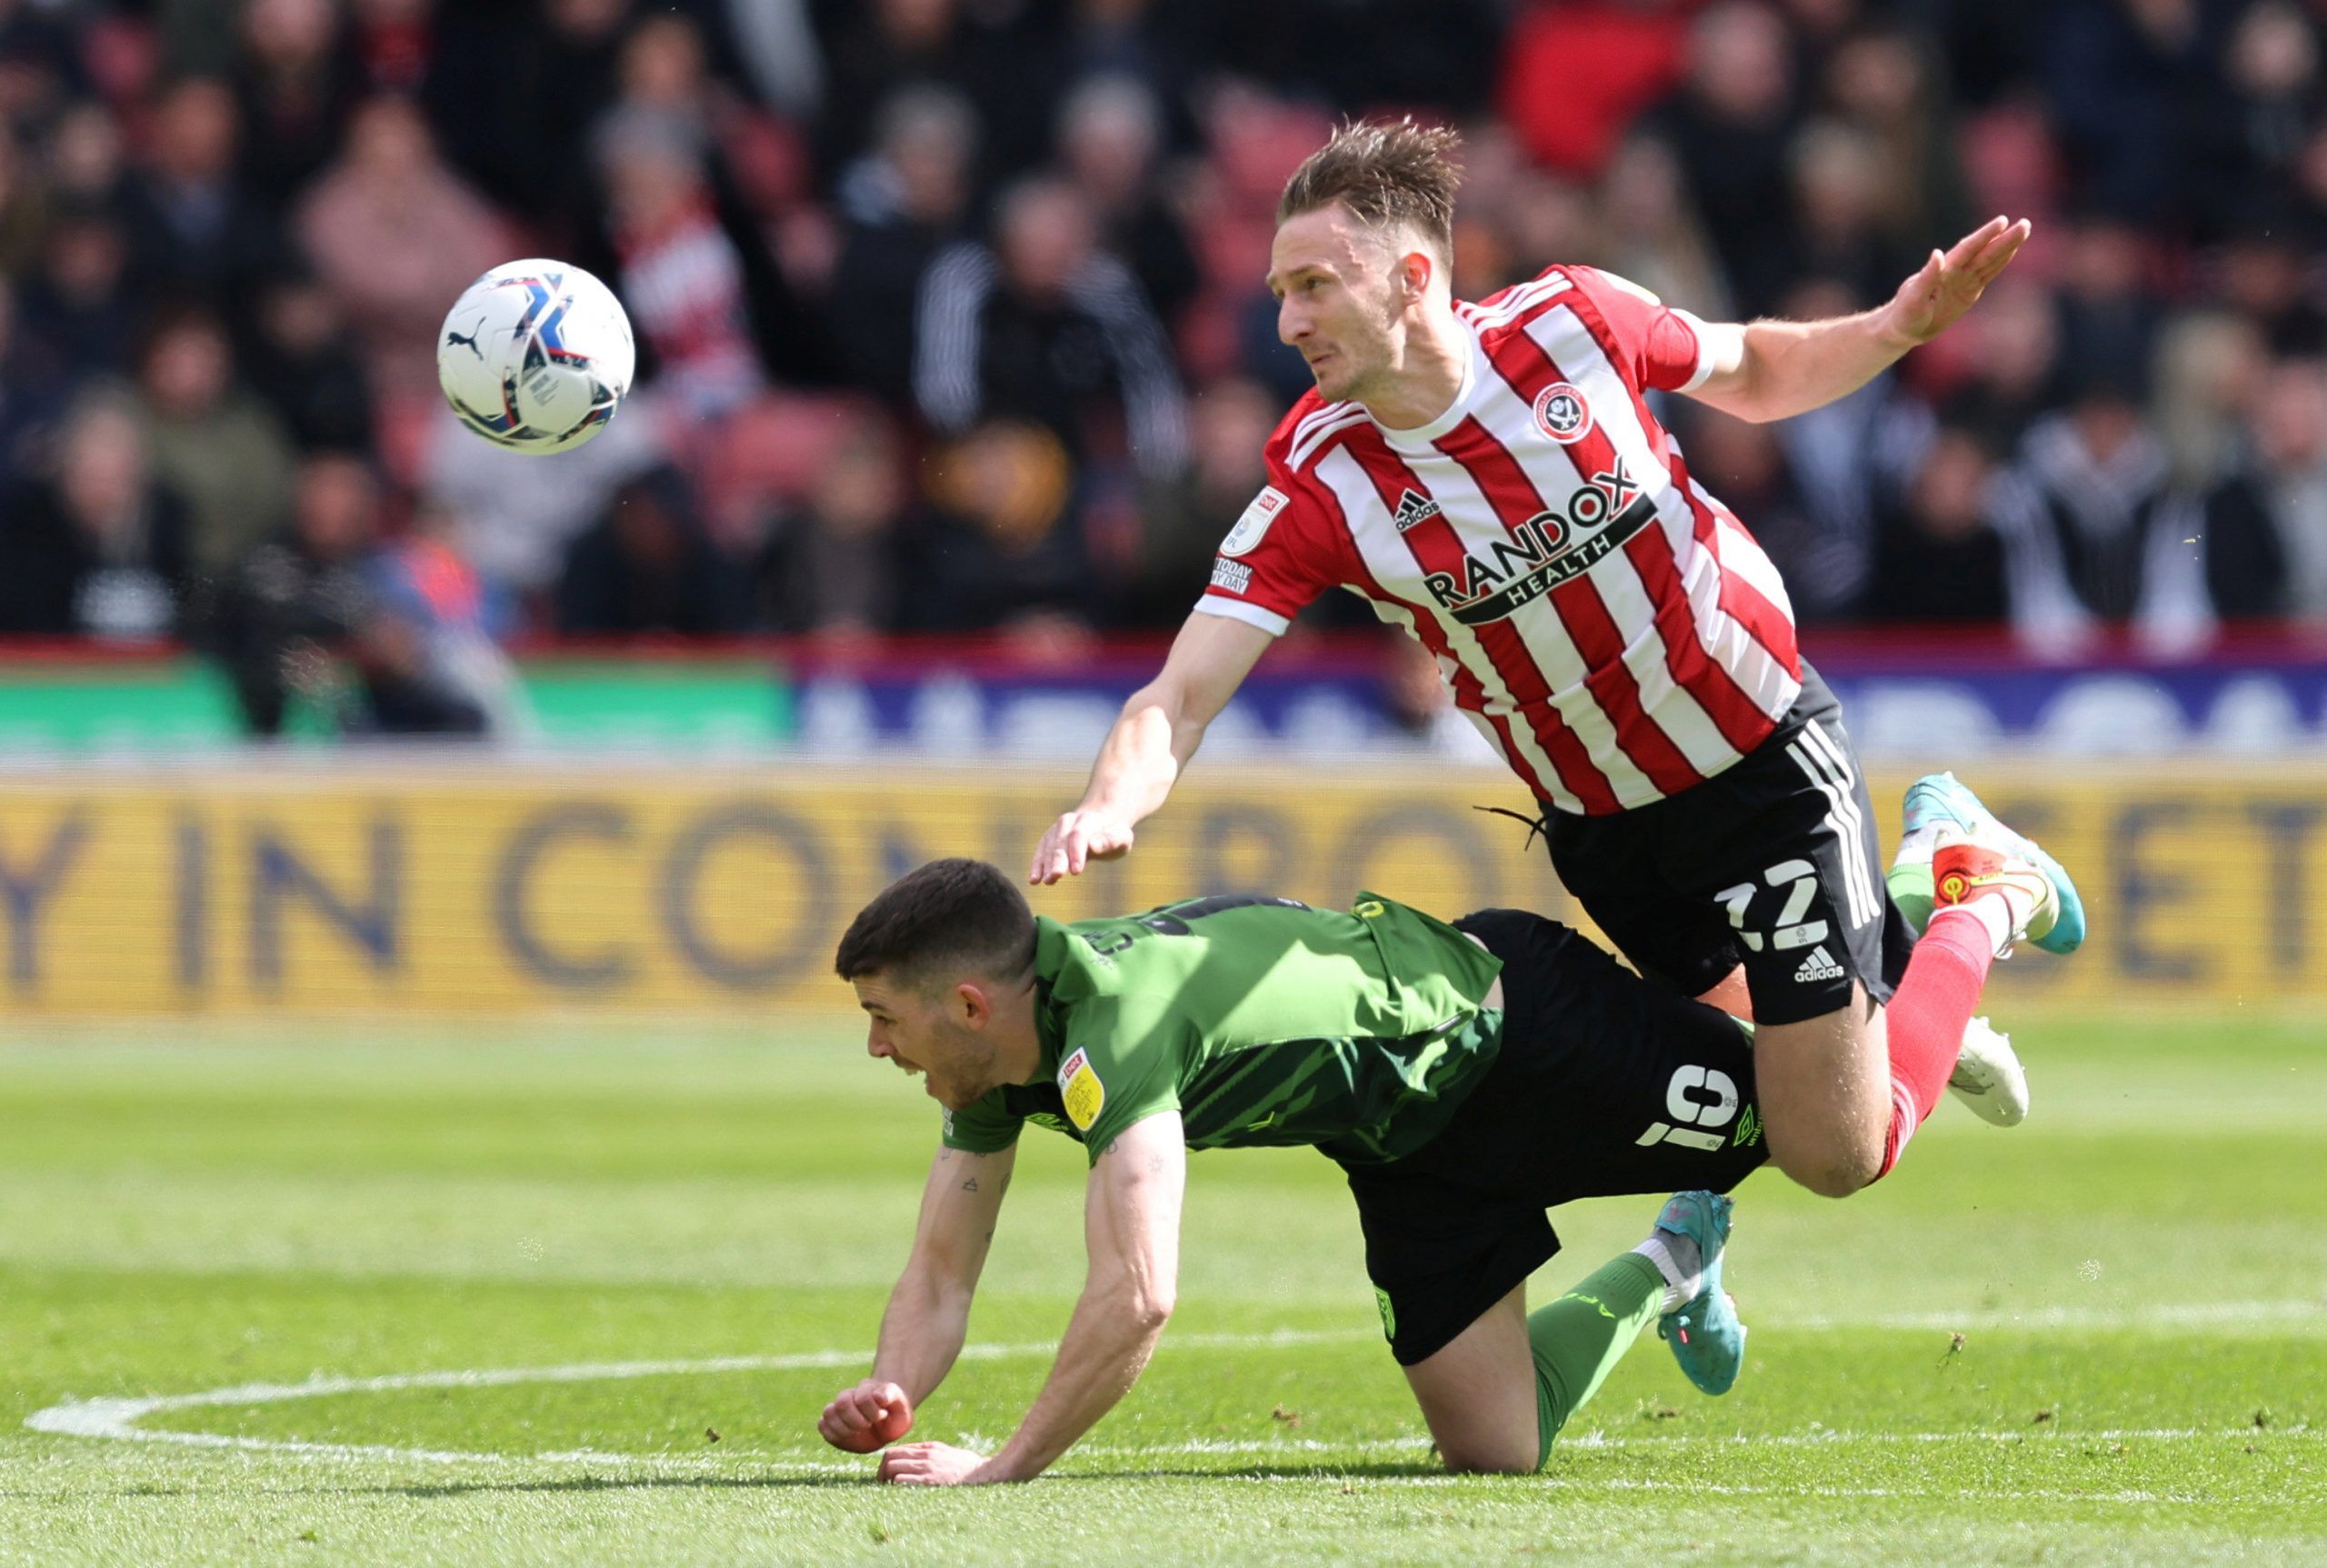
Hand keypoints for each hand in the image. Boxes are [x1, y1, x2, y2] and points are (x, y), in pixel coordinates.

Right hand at [818, 1380, 913, 1453]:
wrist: (888, 1419)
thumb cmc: (896, 1413)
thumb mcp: (902, 1405)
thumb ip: (892, 1395)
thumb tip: (879, 1396)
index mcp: (867, 1388)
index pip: (863, 1397)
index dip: (872, 1411)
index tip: (882, 1416)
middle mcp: (850, 1396)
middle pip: (842, 1403)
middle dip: (856, 1420)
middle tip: (867, 1426)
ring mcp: (839, 1409)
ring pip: (829, 1412)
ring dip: (843, 1428)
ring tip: (856, 1433)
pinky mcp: (832, 1424)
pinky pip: (822, 1425)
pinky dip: (832, 1434)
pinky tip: (847, 1437)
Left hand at [876, 1440, 999, 1485]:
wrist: (984, 1474)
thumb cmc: (968, 1467)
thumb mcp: (948, 1453)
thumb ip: (932, 1454)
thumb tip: (915, 1460)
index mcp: (928, 1448)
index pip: (896, 1450)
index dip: (887, 1462)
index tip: (886, 1475)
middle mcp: (924, 1455)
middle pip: (889, 1457)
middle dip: (881, 1471)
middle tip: (882, 1484)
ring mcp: (926, 1467)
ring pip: (891, 1467)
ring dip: (886, 1479)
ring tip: (889, 1490)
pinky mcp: (928, 1481)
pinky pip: (900, 1481)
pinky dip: (895, 1486)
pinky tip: (899, 1494)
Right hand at [1029, 809, 1135, 884]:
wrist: (1102, 822)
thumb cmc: (1115, 834)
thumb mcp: (1122, 837)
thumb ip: (1110, 841)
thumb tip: (1093, 846)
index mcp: (1088, 819)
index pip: (1079, 834)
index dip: (1076, 852)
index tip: (1076, 871)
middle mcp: (1068, 822)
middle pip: (1061, 842)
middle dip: (1058, 860)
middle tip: (1055, 876)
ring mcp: (1056, 830)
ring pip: (1048, 848)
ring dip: (1045, 865)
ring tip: (1046, 881)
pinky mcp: (1048, 840)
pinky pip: (1040, 852)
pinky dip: (1037, 865)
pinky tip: (1034, 880)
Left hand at [1882, 215, 2031, 345]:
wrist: (1904, 329)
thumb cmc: (1905, 313)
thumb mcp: (1913, 298)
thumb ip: (1927, 277)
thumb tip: (1938, 253)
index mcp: (1943, 270)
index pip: (1967, 249)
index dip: (1984, 236)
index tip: (2002, 222)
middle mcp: (1956, 271)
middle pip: (1984, 252)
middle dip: (2004, 239)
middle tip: (2025, 224)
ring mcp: (1963, 280)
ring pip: (1989, 260)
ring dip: (2007, 247)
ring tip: (2024, 230)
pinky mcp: (1969, 291)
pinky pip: (1988, 274)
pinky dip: (2000, 263)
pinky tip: (2011, 251)